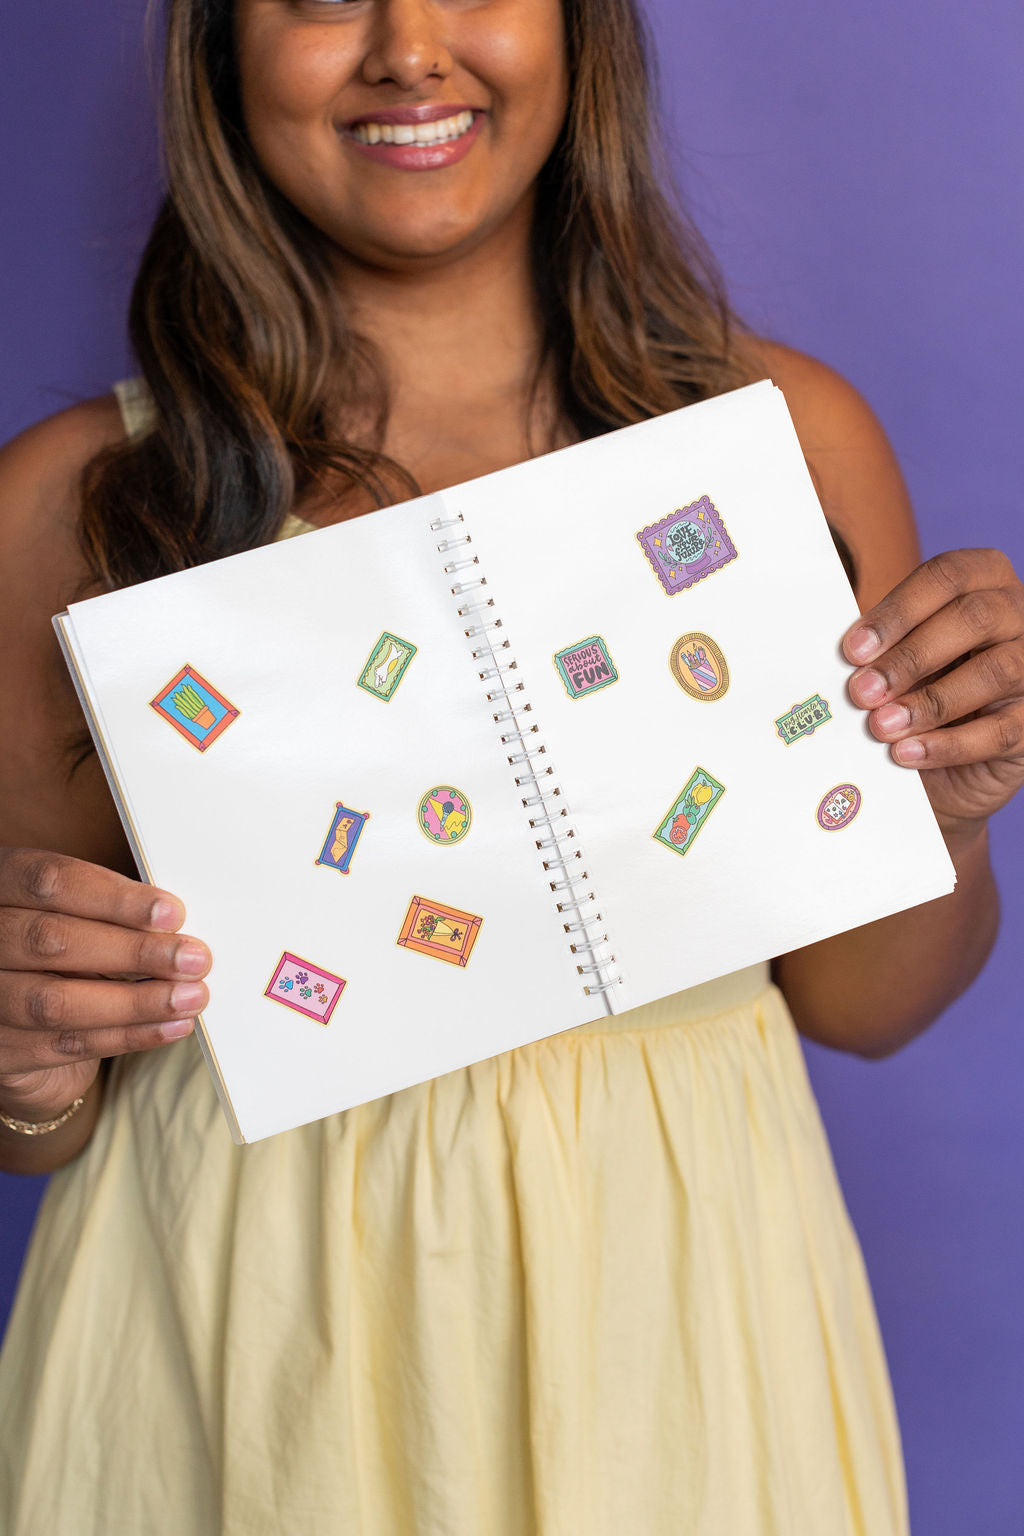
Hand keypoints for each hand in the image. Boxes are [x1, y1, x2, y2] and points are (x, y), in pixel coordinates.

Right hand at [0, 849, 210, 1122]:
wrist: (14, 1022)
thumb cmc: (57, 953)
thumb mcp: (73, 914)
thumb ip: (109, 911)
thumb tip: (176, 923)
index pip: (51, 882)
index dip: (114, 898)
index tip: (172, 913)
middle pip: (52, 941)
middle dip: (133, 951)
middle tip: (193, 958)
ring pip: (57, 1001)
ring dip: (136, 1001)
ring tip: (190, 997)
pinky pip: (66, 1046)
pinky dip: (128, 1036)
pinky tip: (170, 1026)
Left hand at [843, 548, 1023, 837]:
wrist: (947, 763)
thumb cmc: (919, 688)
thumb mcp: (900, 658)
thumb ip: (881, 646)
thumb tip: (844, 656)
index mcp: (985, 580)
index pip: (947, 576)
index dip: (898, 611)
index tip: (854, 648)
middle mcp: (1020, 615)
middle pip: (973, 618)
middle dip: (910, 656)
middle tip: (861, 690)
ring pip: (995, 672)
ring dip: (930, 702)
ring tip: (882, 726)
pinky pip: (1001, 731)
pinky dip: (949, 745)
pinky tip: (907, 753)